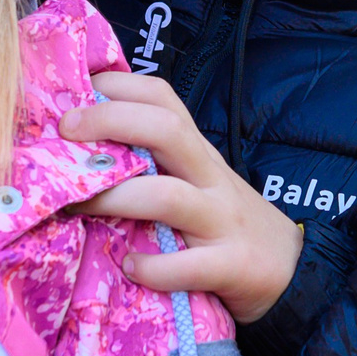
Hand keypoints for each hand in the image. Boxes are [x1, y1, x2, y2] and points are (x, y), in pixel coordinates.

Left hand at [59, 70, 305, 322]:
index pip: (163, 99)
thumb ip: (153, 163)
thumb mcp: (196, 181)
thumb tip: (79, 149)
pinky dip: (153, 268)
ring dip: (114, 198)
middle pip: (166, 130)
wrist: (292, 269)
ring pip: (168, 196)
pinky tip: (130, 268)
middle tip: (64, 131)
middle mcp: (210, 177)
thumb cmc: (224, 222)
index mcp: (198, 152)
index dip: (119, 86)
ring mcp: (222, 220)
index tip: (76, 89)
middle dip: (109, 122)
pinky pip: (188, 265)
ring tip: (77, 206)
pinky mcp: (232, 265)